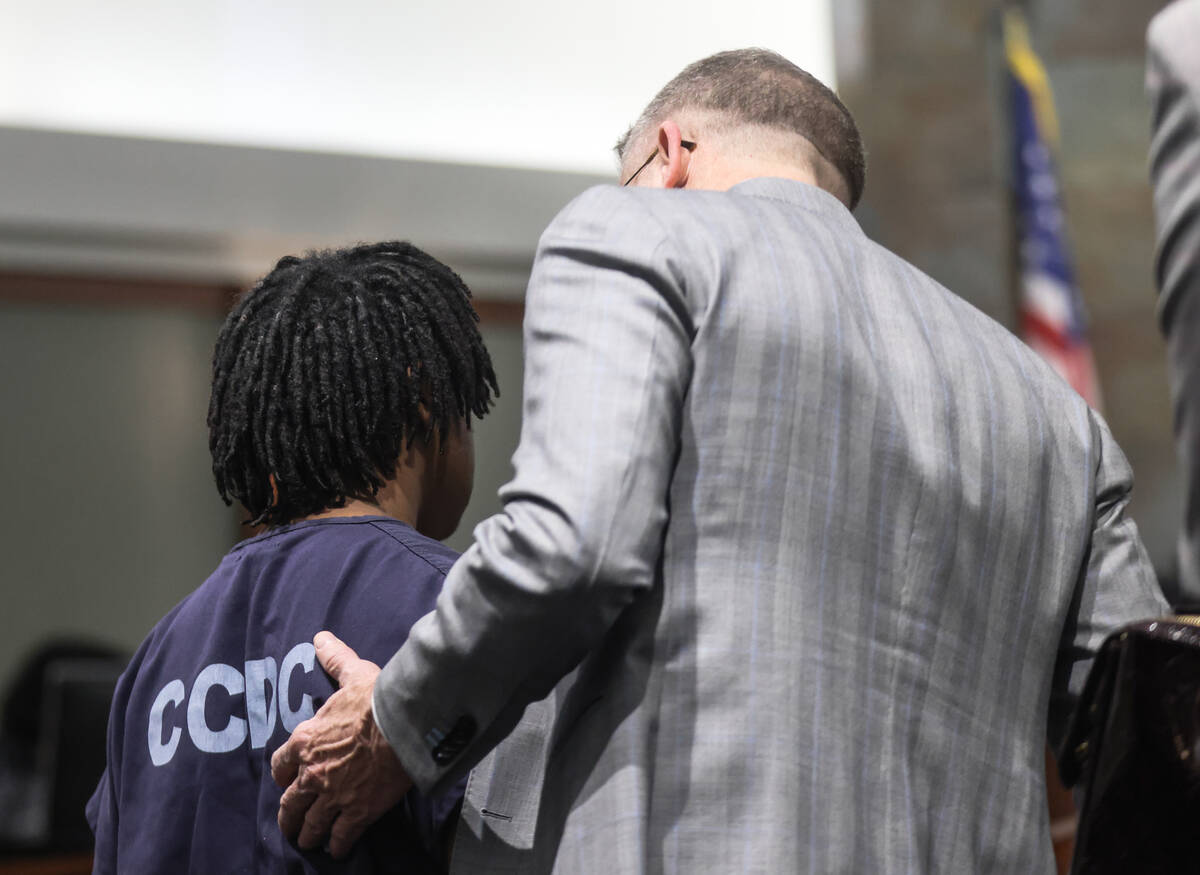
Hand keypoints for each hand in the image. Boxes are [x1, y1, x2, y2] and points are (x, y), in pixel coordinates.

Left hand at [270, 631, 411, 857]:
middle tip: (291, 824)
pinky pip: (341, 836)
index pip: (280, 764)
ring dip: (309, 834)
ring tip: (310, 840)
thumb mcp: (353, 673)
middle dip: (289, 816)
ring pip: (311, 825)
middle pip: (290, 803)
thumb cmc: (377, 698)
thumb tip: (321, 638)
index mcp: (306, 740)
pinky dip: (338, 845)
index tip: (284, 780)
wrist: (404, 725)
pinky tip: (339, 849)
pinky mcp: (357, 812)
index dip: (281, 774)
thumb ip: (335, 659)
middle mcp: (312, 773)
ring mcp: (333, 796)